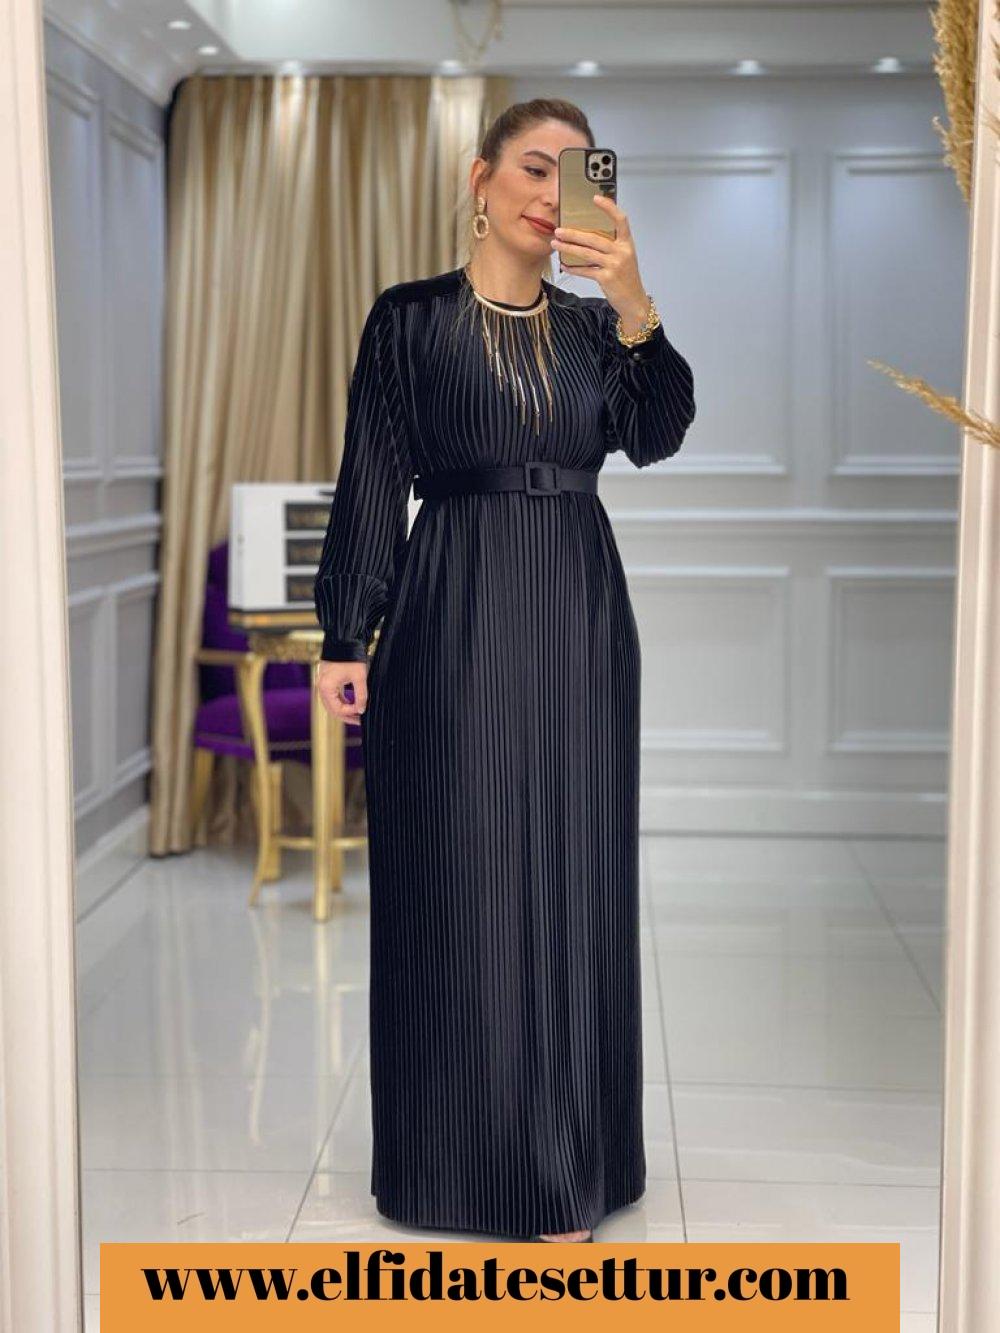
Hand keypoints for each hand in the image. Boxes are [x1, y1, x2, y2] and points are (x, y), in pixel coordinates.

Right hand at [316, 658, 367, 722]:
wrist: (344, 639)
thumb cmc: (351, 657)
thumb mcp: (359, 677)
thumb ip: (361, 695)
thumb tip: (362, 710)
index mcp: (326, 687)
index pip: (338, 708)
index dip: (351, 712)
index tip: (363, 711)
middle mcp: (321, 687)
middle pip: (332, 709)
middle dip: (346, 716)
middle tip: (360, 721)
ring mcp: (323, 683)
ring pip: (331, 703)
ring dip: (344, 710)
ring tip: (357, 714)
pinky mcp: (327, 680)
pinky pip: (332, 696)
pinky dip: (341, 702)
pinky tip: (352, 704)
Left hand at [549, 194, 650, 335]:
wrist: (634, 301)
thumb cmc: (626, 278)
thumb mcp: (623, 258)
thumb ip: (610, 246)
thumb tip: (586, 237)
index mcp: (626, 243)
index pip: (621, 219)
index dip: (609, 207)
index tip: (595, 198)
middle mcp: (622, 252)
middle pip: (594, 237)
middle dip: (574, 234)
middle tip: (559, 230)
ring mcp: (615, 265)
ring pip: (587, 253)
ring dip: (569, 248)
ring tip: (556, 244)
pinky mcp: (607, 278)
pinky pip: (586, 270)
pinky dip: (573, 268)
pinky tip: (564, 265)